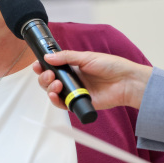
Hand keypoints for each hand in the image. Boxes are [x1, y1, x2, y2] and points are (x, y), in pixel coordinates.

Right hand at [32, 50, 151, 110]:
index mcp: (74, 67)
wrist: (126, 81)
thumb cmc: (111, 66)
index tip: (37, 65)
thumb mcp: (87, 57)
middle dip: (45, 78)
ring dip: (49, 88)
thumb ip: (66, 58)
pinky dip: (56, 101)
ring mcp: (76, 92)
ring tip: (56, 85)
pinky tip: (55, 95)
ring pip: (54, 93)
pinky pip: (64, 105)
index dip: (44, 67)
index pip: (54, 68)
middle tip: (49, 75)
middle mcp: (73, 80)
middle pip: (50, 81)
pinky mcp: (80, 103)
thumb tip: (48, 57)